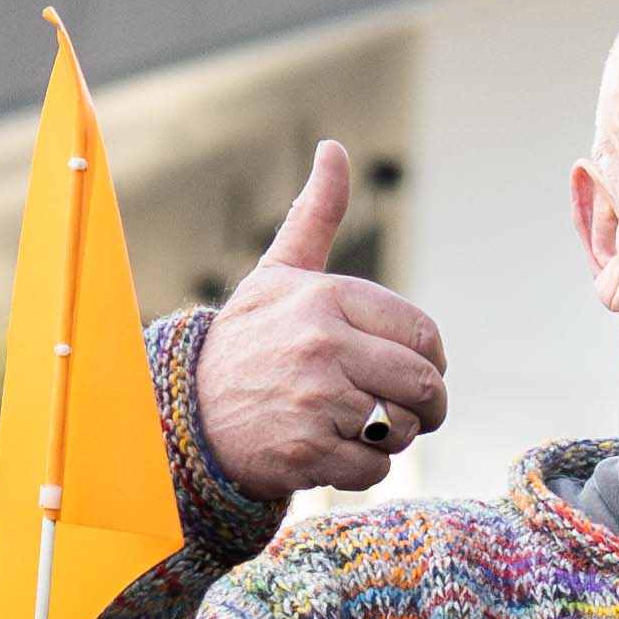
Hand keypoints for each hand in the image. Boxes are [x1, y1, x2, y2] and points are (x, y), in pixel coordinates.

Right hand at [186, 142, 452, 504]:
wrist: (187, 410)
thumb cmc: (247, 339)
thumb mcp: (279, 273)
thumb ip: (316, 215)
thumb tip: (333, 150)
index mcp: (329, 298)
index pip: (422, 335)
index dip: (430, 360)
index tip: (413, 369)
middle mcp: (325, 345)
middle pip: (423, 384)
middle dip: (427, 405)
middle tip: (410, 411)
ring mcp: (316, 400)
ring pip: (402, 428)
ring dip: (394, 437)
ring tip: (362, 427)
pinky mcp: (307, 451)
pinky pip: (374, 468)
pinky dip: (366, 468)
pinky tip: (336, 451)